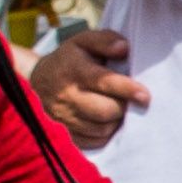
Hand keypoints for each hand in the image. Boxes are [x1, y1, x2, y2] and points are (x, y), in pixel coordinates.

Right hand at [33, 25, 144, 147]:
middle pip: (105, 111)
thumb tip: (125, 49)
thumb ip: (105, 41)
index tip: (145, 95)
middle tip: (130, 101)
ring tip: (118, 109)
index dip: (127, 89)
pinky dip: (106, 134)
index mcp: (75, 70)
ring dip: (116, 121)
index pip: (104, 81)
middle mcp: (67, 96)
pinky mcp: (65, 133)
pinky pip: (94, 142)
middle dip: (123, 107)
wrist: (37, 81)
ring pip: (101, 129)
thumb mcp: (84, 41)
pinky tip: (108, 121)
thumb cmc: (69, 59)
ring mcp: (64, 117)